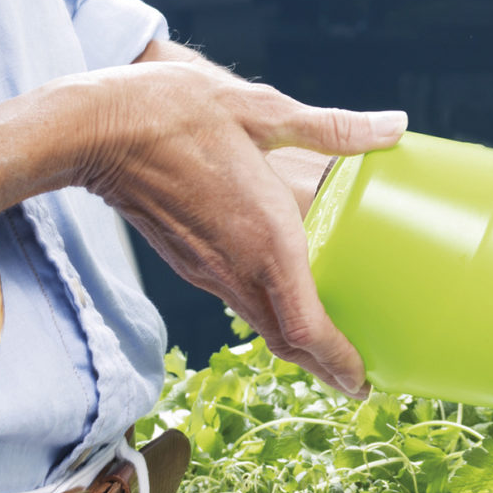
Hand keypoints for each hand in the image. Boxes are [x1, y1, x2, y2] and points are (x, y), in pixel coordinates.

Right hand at [65, 54, 403, 394]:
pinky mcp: (188, 260)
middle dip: (325, 369)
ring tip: (329, 349)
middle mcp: (236, 267)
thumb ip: (333, 126)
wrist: (96, 129)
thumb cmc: (175, 112)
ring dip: (297, 346)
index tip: (364, 381)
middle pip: (286, 342)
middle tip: (358, 382)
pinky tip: (282, 299)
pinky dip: (269, 318)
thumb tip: (397, 125)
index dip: (339, 362)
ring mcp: (207, 269)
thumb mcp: (261, 109)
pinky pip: (237, 302)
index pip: (306, 328)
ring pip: (260, 325)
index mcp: (265, 238)